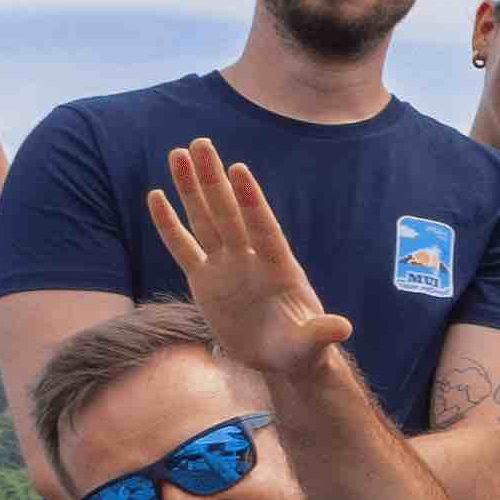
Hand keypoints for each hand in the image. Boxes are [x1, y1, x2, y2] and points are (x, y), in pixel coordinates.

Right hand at [142, 140, 350, 387]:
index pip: (263, 228)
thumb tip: (342, 328)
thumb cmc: (300, 348)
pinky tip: (156, 196)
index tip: (239, 168)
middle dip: (214, 180)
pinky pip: (183, 247)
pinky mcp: (204, 280)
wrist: (280, 356)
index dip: (251, 201)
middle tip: (200, 143)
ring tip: (178, 153)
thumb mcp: (310, 344)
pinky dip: (169, 224)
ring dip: (191, 188)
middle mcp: (250, 259)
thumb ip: (321, 333)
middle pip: (228, 214)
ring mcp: (225, 266)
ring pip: (204, 221)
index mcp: (278, 268)